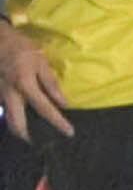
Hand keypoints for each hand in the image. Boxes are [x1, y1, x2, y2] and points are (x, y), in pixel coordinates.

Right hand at [0, 26, 71, 141]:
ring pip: (9, 118)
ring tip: (33, 131)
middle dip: (27, 136)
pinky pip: (5, 108)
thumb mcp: (41, 61)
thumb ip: (51, 83)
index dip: (57, 122)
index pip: (44, 109)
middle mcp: (9, 94)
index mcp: (25, 85)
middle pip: (17, 123)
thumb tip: (63, 103)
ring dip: (19, 127)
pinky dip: (15, 114)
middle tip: (40, 141)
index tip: (69, 133)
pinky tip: (24, 114)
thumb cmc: (21, 48)